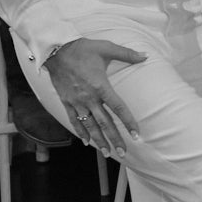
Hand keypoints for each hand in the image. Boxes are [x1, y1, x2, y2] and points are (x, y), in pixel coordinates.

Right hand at [43, 37, 145, 156]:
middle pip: (105, 122)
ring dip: (99, 140)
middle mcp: (89, 97)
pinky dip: (81, 132)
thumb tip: (145, 56)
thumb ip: (127, 54)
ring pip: (90, 125)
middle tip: (124, 152)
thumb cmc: (83, 48)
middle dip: (115, 139)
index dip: (128, 122)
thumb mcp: (107, 48)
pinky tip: (86, 141)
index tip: (136, 134)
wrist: (56, 50)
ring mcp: (77, 101)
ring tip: (107, 153)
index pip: (118, 108)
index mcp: (101, 86)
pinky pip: (74, 120)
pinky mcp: (66, 102)